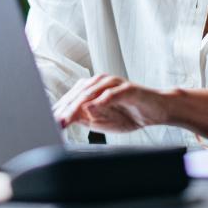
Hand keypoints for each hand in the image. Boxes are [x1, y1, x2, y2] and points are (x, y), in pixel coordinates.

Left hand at [52, 75, 172, 132]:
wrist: (158, 110)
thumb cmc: (131, 113)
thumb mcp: (105, 121)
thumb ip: (88, 119)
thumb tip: (72, 119)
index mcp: (93, 89)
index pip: (71, 99)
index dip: (60, 111)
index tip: (49, 124)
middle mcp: (101, 82)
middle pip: (78, 94)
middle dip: (65, 109)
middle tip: (55, 123)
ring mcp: (114, 84)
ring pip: (92, 92)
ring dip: (78, 105)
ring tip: (68, 118)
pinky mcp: (128, 89)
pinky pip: (113, 93)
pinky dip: (102, 100)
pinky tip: (92, 107)